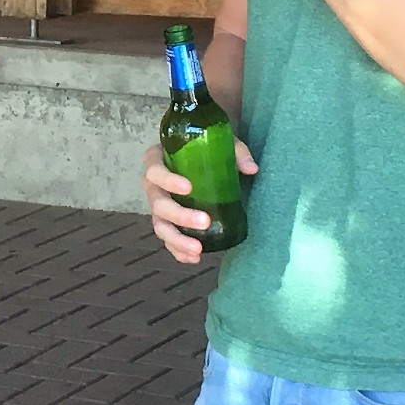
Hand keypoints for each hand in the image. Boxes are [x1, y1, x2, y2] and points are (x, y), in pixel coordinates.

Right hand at [143, 141, 257, 264]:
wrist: (202, 162)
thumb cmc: (207, 151)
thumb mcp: (222, 145)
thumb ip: (236, 153)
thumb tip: (252, 169)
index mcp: (158, 160)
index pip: (155, 171)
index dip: (168, 181)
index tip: (189, 188)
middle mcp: (153, 186)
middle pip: (158, 204)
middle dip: (180, 215)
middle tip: (205, 221)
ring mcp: (158, 206)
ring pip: (160, 226)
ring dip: (177, 239)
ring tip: (198, 249)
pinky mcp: (166, 223)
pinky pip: (167, 240)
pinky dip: (178, 251)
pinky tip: (194, 259)